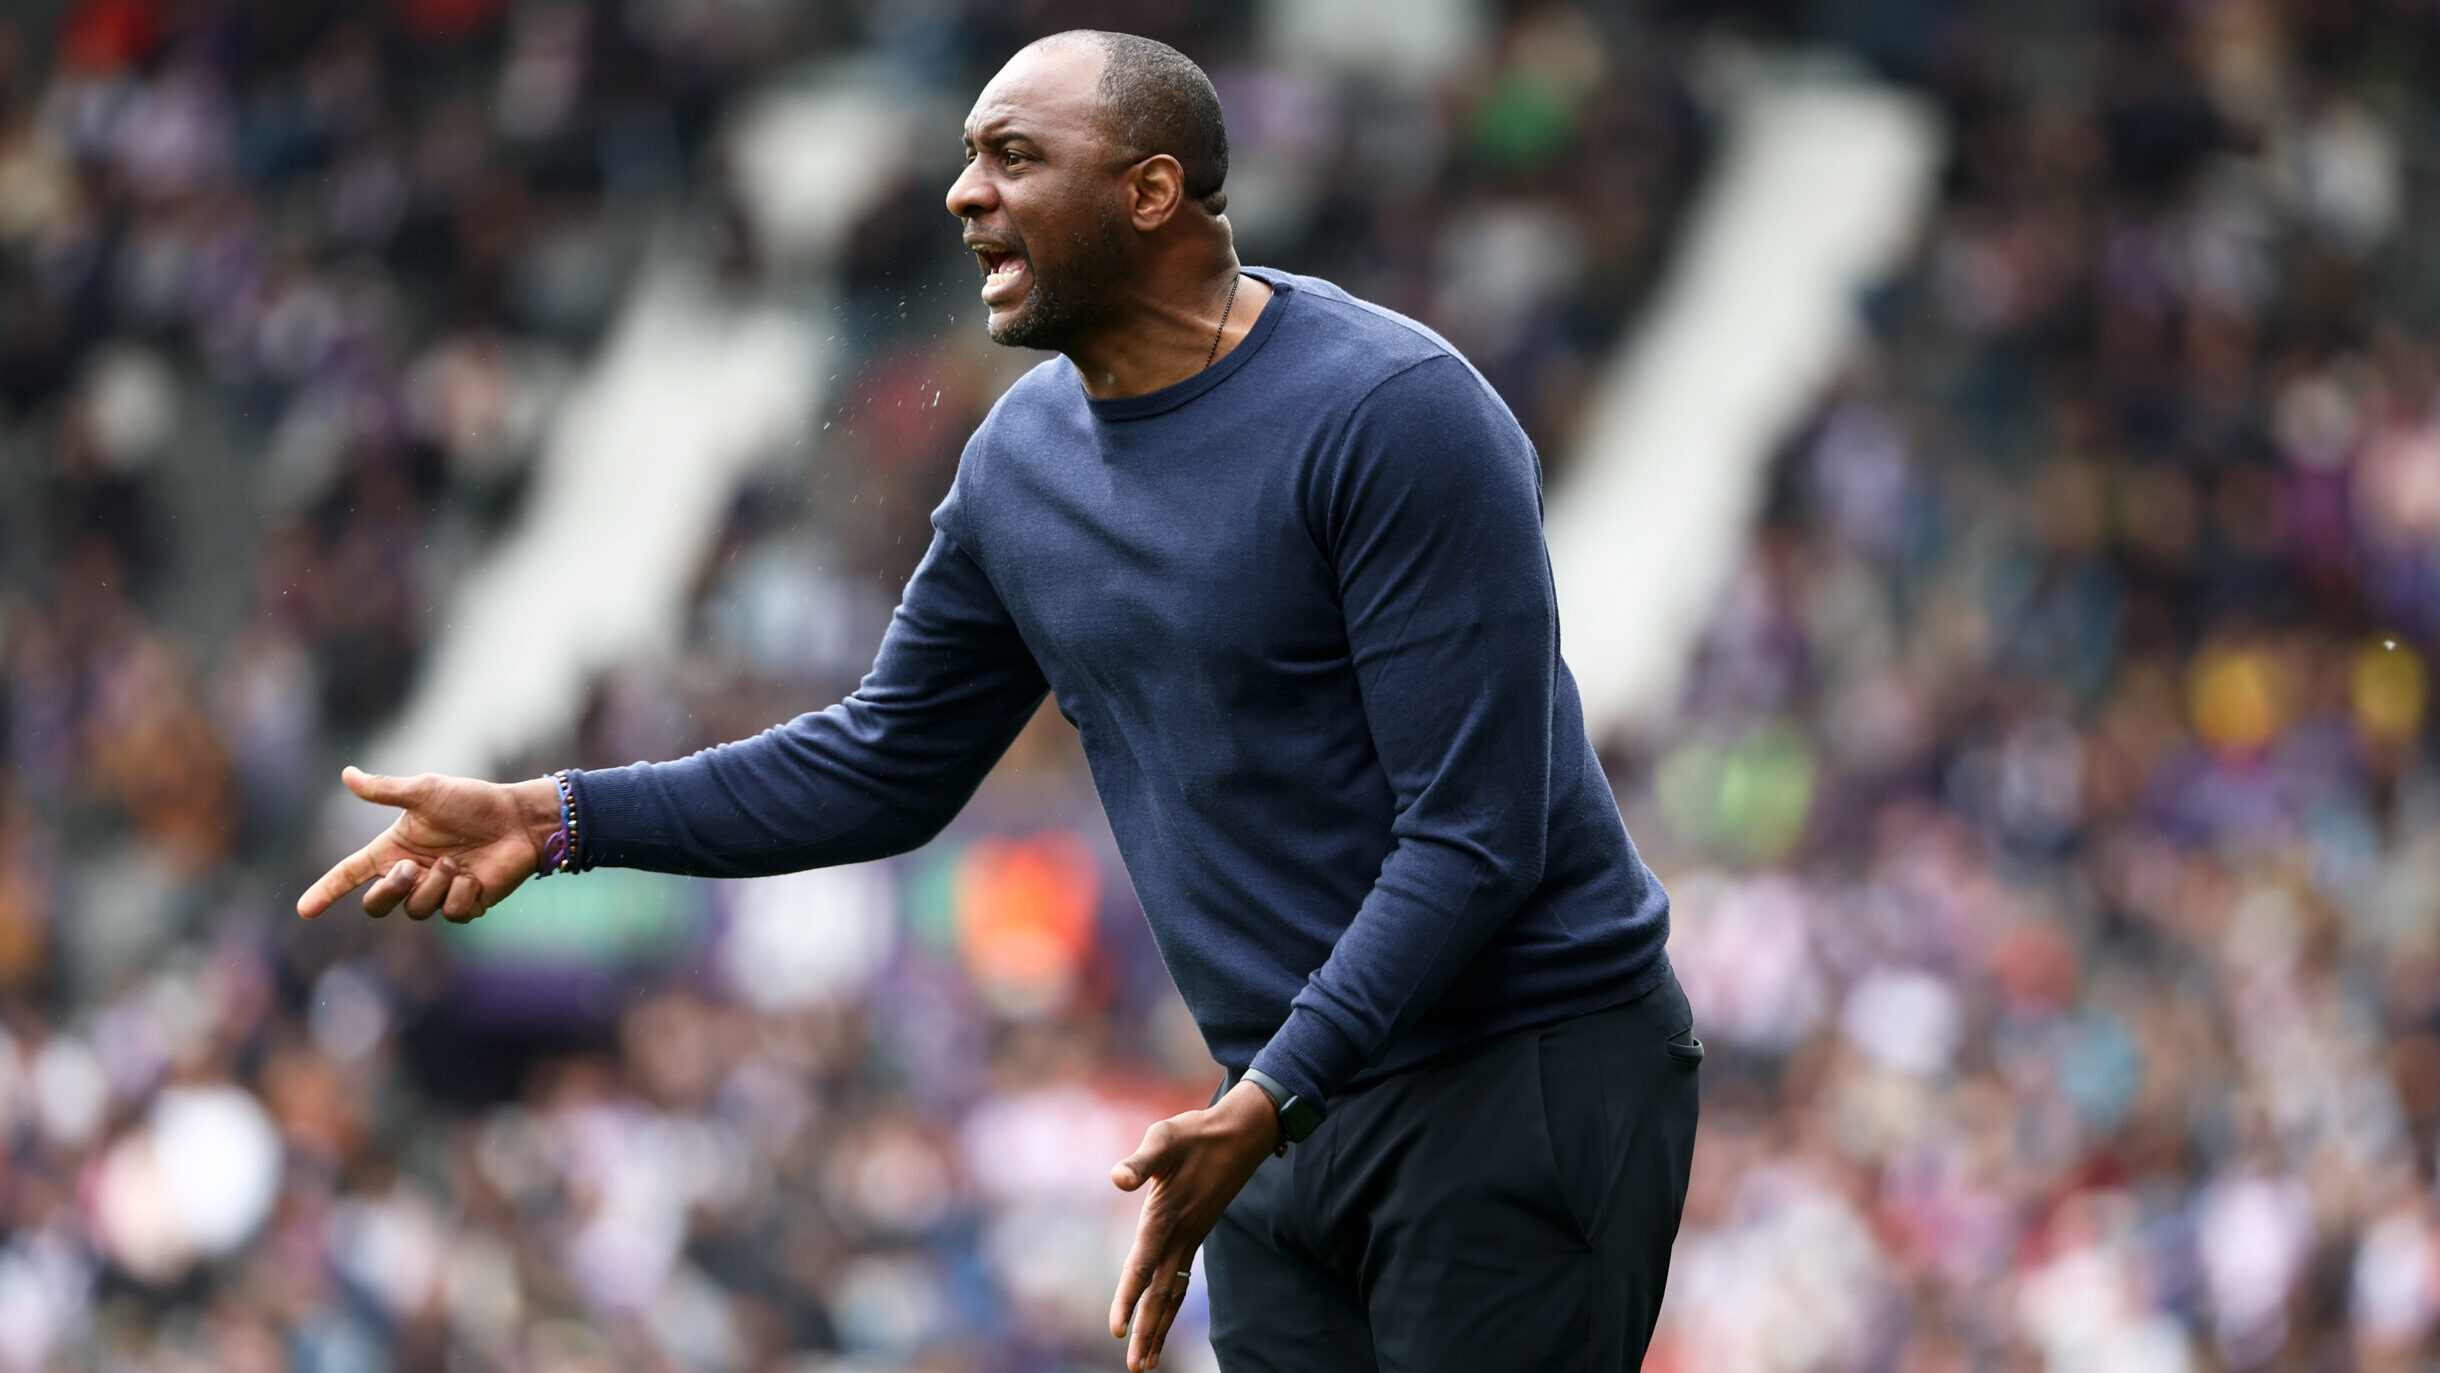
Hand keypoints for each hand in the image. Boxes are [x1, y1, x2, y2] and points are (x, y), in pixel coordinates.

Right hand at [295, 767, 563, 921]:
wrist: (519, 819)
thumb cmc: (473, 801)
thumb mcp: (426, 792)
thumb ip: (385, 790)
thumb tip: (347, 775)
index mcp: (395, 849)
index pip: (351, 873)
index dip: (327, 891)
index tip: (303, 910)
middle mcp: (412, 873)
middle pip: (377, 905)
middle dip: (388, 892)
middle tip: (411, 869)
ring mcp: (438, 892)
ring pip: (415, 910)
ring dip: (433, 886)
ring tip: (452, 863)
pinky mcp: (466, 905)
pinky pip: (449, 914)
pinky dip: (459, 894)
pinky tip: (474, 877)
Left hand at [1108, 1080, 1280, 1370]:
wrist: (1241, 1132)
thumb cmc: (1196, 1132)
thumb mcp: (1163, 1137)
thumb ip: (1140, 1161)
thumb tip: (1117, 1178)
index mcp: (1166, 1215)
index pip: (1143, 1264)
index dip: (1128, 1296)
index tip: (1117, 1330)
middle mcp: (1180, 1234)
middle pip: (1161, 1293)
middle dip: (1148, 1331)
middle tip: (1136, 1367)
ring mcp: (1192, 1237)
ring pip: (1174, 1291)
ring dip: (1160, 1326)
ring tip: (1147, 1361)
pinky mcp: (1196, 1234)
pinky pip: (1182, 1279)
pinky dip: (1170, 1303)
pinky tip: (1163, 1318)